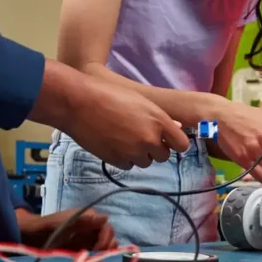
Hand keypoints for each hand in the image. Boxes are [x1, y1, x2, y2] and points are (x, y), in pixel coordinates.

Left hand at [16, 208, 116, 250]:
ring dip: (104, 252)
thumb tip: (105, 217)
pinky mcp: (84, 249)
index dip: (106, 237)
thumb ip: (83, 220)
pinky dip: (98, 257)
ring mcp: (88, 239)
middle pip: (108, 236)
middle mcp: (92, 227)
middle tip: (98, 255)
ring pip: (105, 245)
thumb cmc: (48, 227)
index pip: (106, 226)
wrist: (33, 237)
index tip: (99, 248)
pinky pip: (96, 253)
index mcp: (89, 217)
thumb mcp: (64, 222)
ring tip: (98, 259)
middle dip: (107, 245)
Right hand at [30, 60, 190, 168]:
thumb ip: (160, 117)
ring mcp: (133, 151)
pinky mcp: (117, 160)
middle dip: (155, 149)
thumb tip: (177, 126)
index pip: (181, 144)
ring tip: (124, 138)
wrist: (79, 103)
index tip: (167, 140)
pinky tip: (114, 144)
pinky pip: (128, 166)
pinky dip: (124, 159)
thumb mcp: (141, 101)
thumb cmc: (110, 95)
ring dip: (139, 154)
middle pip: (164, 156)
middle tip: (140, 136)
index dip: (174, 143)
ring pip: (146, 162)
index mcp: (159, 121)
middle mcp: (149, 139)